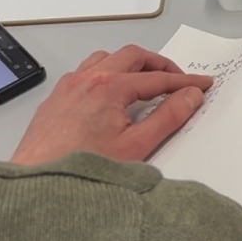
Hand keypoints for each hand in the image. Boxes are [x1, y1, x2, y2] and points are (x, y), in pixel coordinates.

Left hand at [10, 46, 211, 164]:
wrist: (40, 184)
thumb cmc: (81, 169)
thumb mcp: (137, 145)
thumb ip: (169, 116)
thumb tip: (190, 96)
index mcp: (110, 88)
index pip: (158, 78)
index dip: (185, 81)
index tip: (201, 84)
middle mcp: (87, 79)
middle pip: (133, 56)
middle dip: (160, 64)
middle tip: (178, 79)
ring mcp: (69, 86)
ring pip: (106, 58)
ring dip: (130, 64)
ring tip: (145, 80)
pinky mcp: (56, 98)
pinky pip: (84, 71)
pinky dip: (105, 72)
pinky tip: (111, 91)